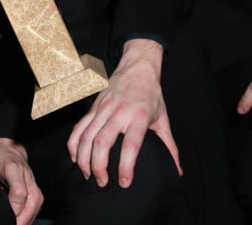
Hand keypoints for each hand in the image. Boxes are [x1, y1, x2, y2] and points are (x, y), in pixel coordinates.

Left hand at [0, 138, 43, 224]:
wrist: (3, 152)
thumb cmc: (7, 158)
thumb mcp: (11, 169)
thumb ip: (17, 189)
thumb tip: (17, 209)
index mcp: (34, 195)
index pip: (26, 219)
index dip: (16, 223)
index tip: (4, 222)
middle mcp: (32, 201)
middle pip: (25, 222)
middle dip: (15, 224)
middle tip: (0, 222)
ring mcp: (26, 204)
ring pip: (22, 220)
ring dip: (13, 222)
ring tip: (1, 220)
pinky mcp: (18, 204)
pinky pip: (17, 217)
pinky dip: (11, 219)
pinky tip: (3, 218)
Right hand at [67, 39, 180, 187]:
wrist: (137, 68)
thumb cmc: (151, 95)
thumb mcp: (163, 119)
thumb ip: (170, 147)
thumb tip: (178, 171)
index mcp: (140, 116)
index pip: (131, 145)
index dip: (126, 166)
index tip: (124, 182)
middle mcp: (119, 112)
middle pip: (102, 142)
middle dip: (99, 167)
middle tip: (103, 183)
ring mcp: (103, 108)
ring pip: (87, 136)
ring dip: (84, 159)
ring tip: (88, 175)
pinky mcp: (93, 107)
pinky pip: (79, 127)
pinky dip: (74, 144)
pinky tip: (75, 158)